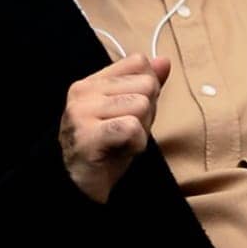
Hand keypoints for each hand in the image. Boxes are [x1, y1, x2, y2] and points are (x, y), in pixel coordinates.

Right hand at [58, 54, 170, 203]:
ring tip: (121, 142)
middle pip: (146, 84)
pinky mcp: (87, 134)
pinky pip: (133, 128)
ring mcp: (82, 112)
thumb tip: (165, 60)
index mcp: (91, 82)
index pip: (138, 62)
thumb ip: (146, 85)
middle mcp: (82, 92)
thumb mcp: (131, 111)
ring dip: (141, 130)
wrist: (82, 187)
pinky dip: (136, 144)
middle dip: (146, 113)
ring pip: (142, 105)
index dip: (147, 89)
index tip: (129, 113)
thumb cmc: (108, 148)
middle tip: (125, 133)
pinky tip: (120, 151)